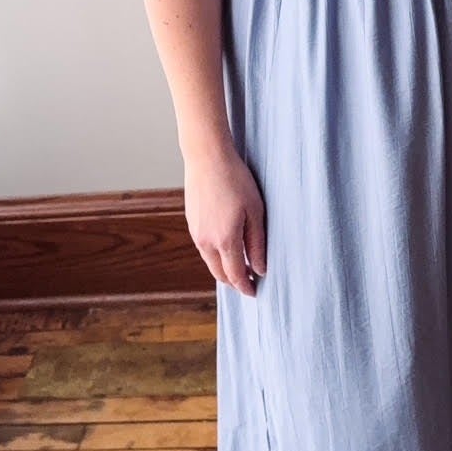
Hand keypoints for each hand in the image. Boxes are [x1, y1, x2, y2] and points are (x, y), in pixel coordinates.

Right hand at [183, 148, 265, 296]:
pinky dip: (215, 255)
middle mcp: (206, 242)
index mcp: (225, 240)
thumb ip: (257, 243)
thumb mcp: (255, 211)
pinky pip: (204, 249)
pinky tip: (227, 247)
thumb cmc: (236, 180)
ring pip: (210, 262)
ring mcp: (196, 233)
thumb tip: (260, 269)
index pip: (236, 275)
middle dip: (234, 282)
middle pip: (220, 274)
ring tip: (241, 266)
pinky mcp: (191, 224)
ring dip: (224, 269)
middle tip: (249, 281)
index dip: (246, 287)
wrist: (207, 158)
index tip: (255, 291)